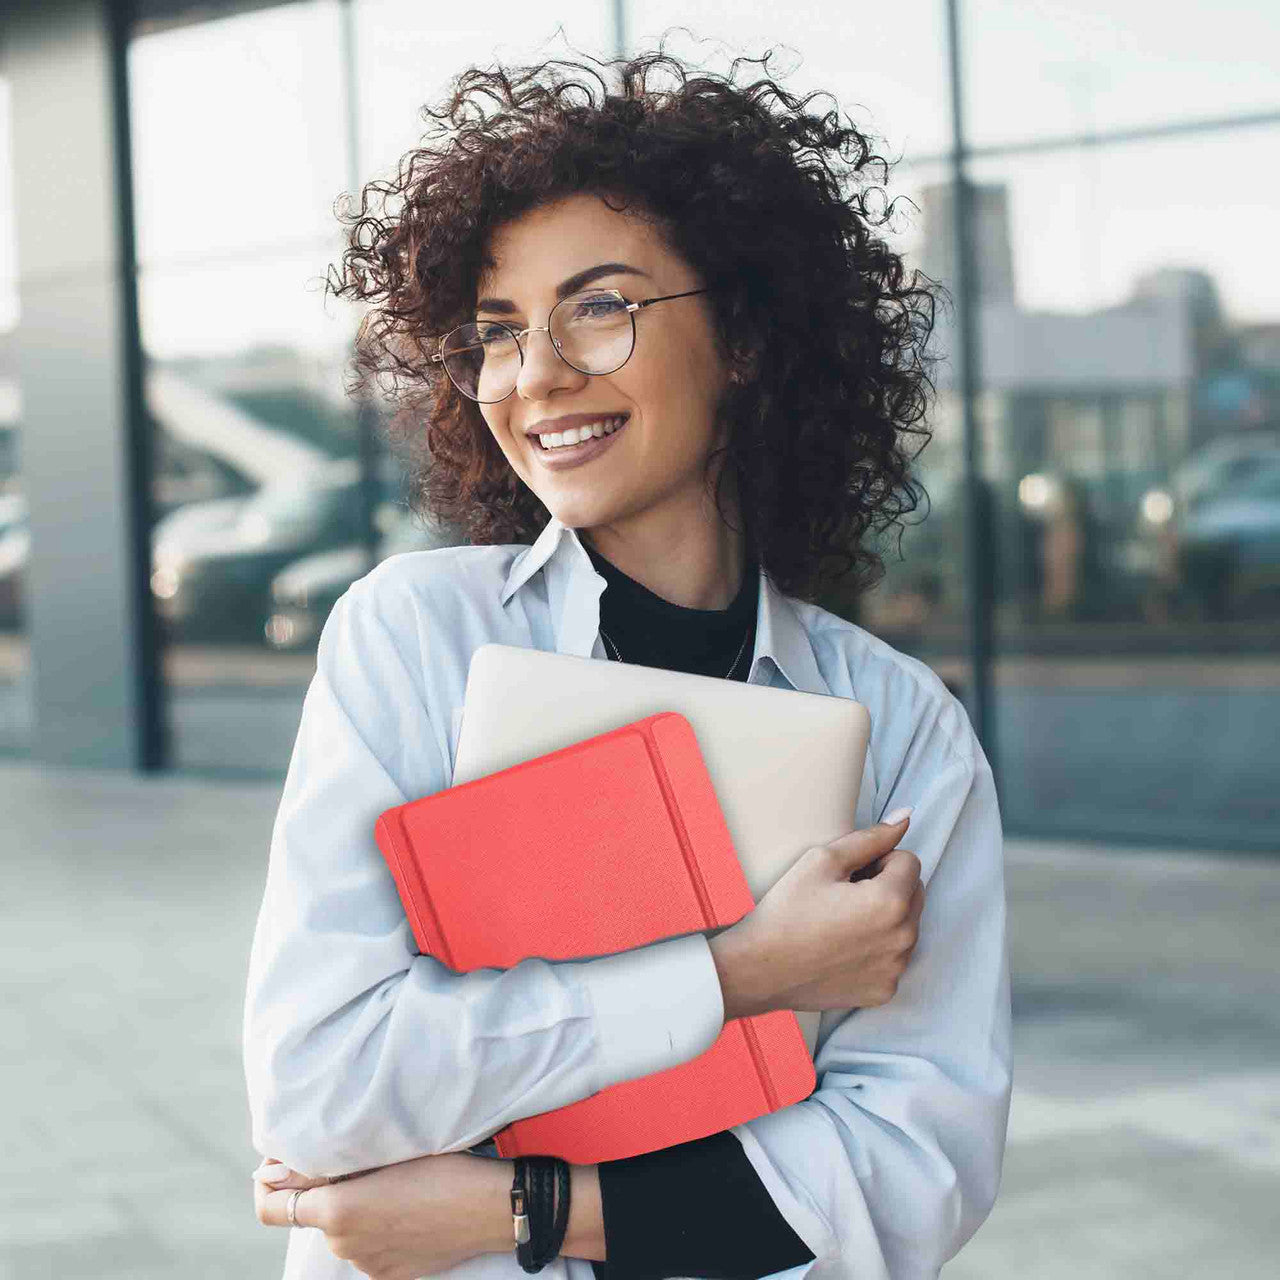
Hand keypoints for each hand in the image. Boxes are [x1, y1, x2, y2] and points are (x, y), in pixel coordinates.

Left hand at [254, 1152, 504, 1279]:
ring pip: (344, 1230)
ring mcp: (367, 1264)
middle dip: (327, 1189)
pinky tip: (410, 1206)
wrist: (491, 1207)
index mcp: (336, 1211)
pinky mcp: (391, 1275)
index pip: (270, 1208)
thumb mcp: (383, 1153)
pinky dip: (379, 1227)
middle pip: (315, 1213)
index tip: (277, 1168)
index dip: (266, 1185)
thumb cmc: (442, 1166)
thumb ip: (320, 1167)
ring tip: (395, 1180)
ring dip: (356, 1208)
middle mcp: (343, 1245)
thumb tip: (272, 1170)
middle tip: (364, 1159)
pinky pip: (370, 1247)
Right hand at [709, 809, 923, 1019]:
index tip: (850, 873)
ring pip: (907, 925)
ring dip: (886, 917)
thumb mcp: (823, 860)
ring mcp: (896, 969)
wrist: (761, 968)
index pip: (909, 861)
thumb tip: (906, 816)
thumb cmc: (787, 910)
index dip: (879, 859)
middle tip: (846, 893)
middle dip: (889, 886)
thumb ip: (871, 837)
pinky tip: (844, 947)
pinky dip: (878, 948)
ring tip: (843, 920)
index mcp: (890, 901)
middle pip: (914, 893)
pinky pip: (894, 957)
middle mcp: (902, 938)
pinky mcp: (885, 990)